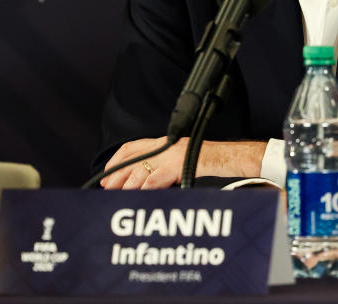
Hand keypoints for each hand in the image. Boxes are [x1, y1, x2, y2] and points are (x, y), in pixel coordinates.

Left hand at [100, 137, 268, 189]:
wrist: (230, 158)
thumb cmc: (210, 161)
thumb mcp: (183, 159)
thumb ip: (165, 165)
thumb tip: (145, 181)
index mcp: (166, 142)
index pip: (132, 147)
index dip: (116, 160)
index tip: (106, 173)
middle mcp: (166, 145)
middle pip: (133, 159)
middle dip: (117, 175)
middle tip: (108, 188)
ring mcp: (172, 154)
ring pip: (141, 171)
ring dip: (128, 185)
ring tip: (121, 195)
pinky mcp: (179, 164)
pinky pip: (156, 179)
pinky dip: (146, 189)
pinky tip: (141, 195)